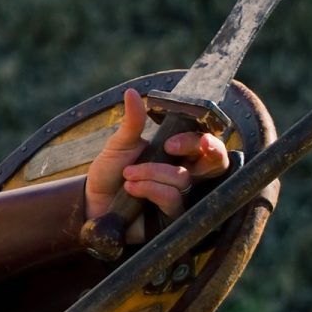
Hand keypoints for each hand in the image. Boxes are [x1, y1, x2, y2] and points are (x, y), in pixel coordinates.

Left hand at [85, 87, 229, 227]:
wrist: (93, 203)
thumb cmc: (111, 174)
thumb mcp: (120, 144)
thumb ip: (132, 122)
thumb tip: (132, 93)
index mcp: (178, 154)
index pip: (203, 143)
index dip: (196, 139)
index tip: (169, 142)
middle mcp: (186, 174)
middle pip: (217, 163)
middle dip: (209, 151)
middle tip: (172, 149)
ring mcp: (181, 197)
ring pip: (184, 179)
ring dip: (152, 173)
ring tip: (128, 175)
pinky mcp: (172, 218)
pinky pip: (172, 199)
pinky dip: (150, 189)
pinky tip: (131, 189)